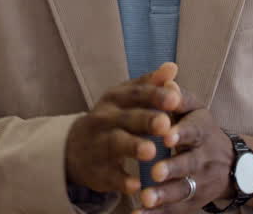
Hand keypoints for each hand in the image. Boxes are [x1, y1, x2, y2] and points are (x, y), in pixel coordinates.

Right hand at [66, 63, 182, 196]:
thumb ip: (150, 84)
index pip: (136, 94)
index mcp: (116, 98)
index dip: (155, 95)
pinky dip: (122, 180)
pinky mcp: (98, 170)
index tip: (176, 98)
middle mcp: (105, 118)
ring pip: (116, 144)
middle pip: (127, 118)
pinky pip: (110, 175)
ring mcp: (99, 144)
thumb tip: (173, 67)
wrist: (76, 147)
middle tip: (165, 123)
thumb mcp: (127, 98)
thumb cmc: (113, 117)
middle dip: (146, 120)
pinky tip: (137, 185)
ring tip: (151, 151)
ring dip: (133, 147)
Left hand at [135, 84, 233, 212]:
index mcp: (203, 128)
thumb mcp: (193, 109)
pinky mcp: (193, 200)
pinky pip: (176, 209)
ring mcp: (201, 180)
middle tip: (156, 172)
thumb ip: (178, 96)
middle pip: (191, 163)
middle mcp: (206, 156)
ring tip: (145, 198)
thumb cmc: (198, 129)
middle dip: (174, 167)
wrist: (232, 164)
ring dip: (164, 195)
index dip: (181, 133)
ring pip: (184, 189)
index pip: (195, 130)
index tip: (166, 136)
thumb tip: (166, 77)